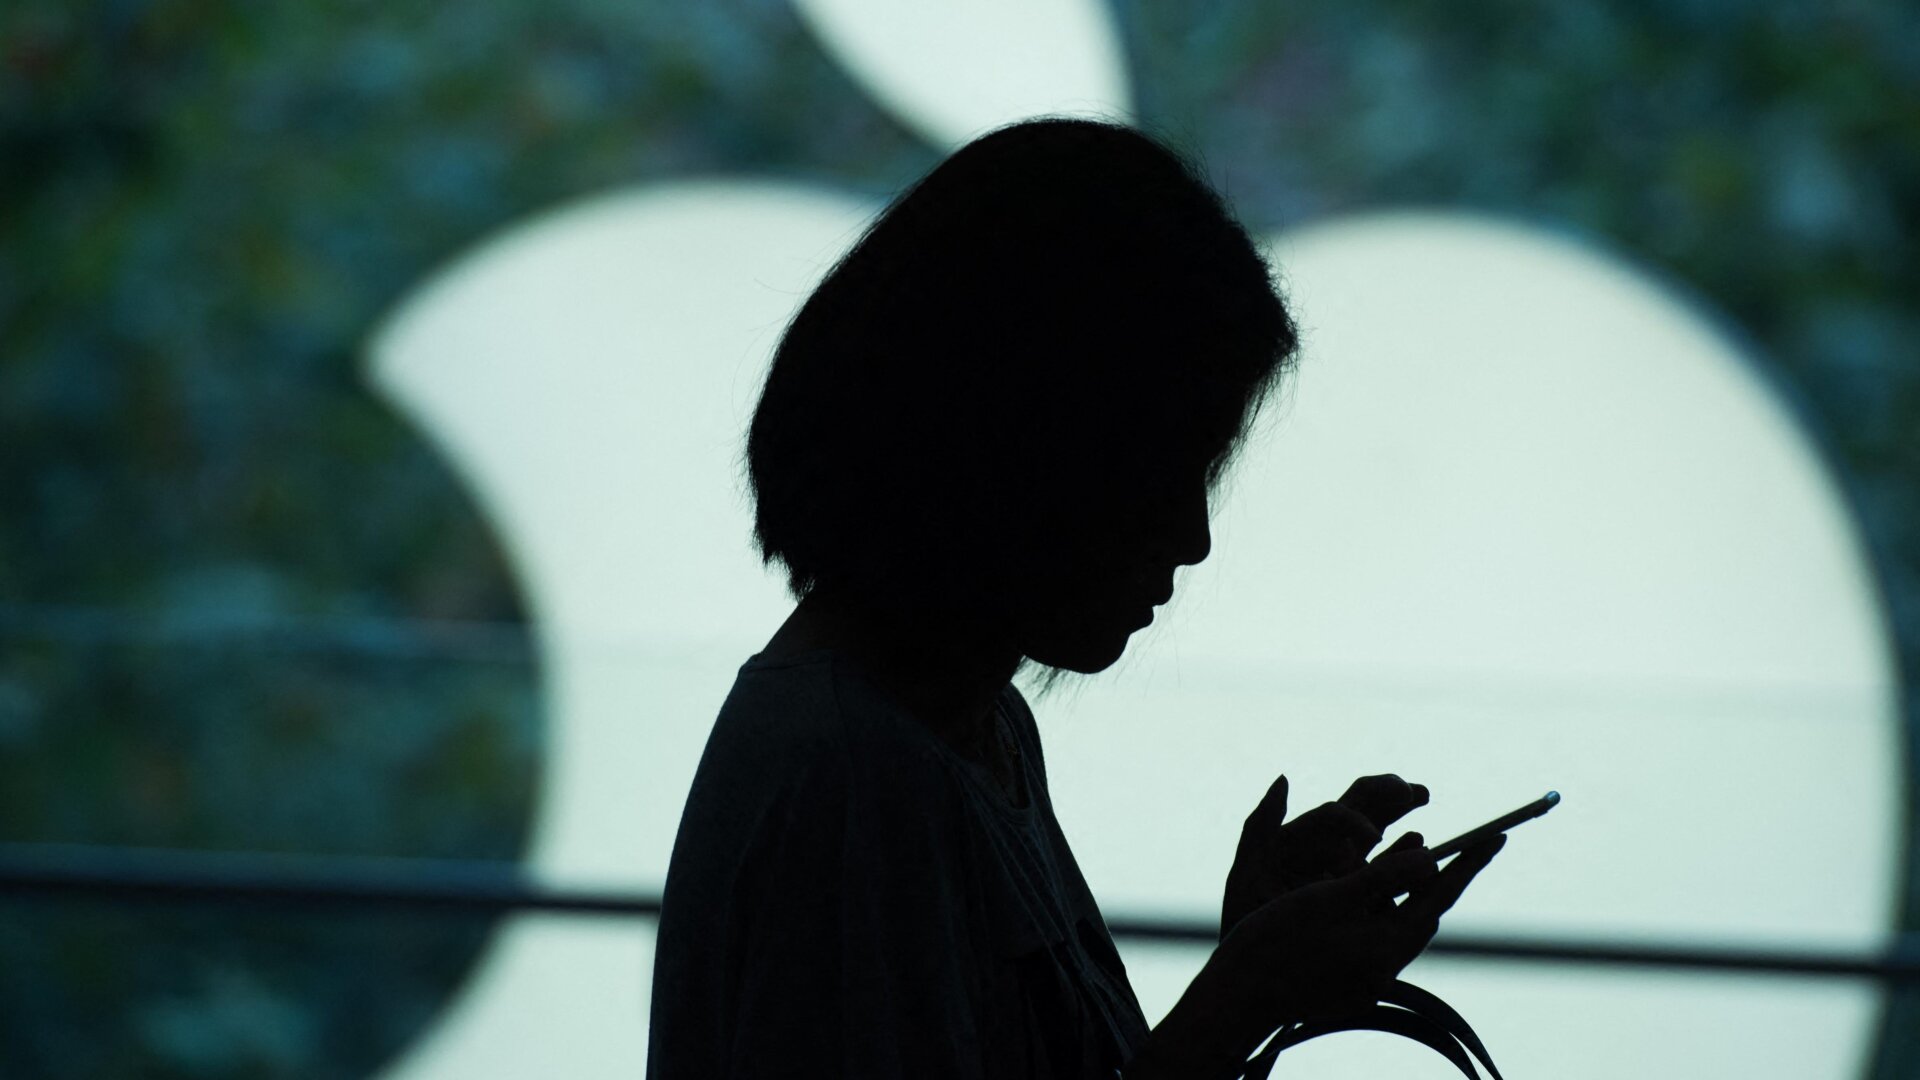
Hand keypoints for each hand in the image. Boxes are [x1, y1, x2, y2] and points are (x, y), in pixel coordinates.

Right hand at [1219, 832, 1505, 1033]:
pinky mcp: (1348, 979)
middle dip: (1438, 874)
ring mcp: (1367, 977)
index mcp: (1388, 946)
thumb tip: (1432, 861)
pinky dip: (1382, 902)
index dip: (1470, 863)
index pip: (1441, 896)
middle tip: (1458, 842)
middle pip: (1425, 912)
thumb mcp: (1331, 898)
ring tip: (1416, 842)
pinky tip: (1369, 880)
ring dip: (1407, 884)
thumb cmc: (1277, 941)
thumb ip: (1383, 877)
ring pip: (1400, 920)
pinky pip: (1377, 932)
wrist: (1236, 994)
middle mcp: (1385, 966)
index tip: (1496, 837)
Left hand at [1222, 773, 1430, 938]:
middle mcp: (1329, 846)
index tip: (1371, 836)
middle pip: (1365, 808)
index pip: (1335, 814)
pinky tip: (1425, 863)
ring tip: (1424, 815)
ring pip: (1384, 834)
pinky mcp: (1366, 897)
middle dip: (1392, 795)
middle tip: (1418, 793)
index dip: (1354, 818)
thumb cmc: (1246, 915)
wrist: (1254, 967)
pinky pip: (1392, 876)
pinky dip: (1410, 865)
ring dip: (1406, 822)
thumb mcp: (1247, 873)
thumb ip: (1260, 827)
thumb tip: (1283, 779)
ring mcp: (1352, 870)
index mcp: (1303, 836)